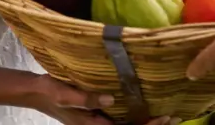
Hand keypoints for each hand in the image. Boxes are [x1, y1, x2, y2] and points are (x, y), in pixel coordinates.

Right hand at [28, 75, 179, 124]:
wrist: (39, 93)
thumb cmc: (51, 93)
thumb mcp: (65, 94)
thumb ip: (86, 98)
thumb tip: (110, 99)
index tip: (164, 118)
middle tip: (175, 116)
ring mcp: (102, 122)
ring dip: (148, 123)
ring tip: (169, 115)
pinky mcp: (101, 114)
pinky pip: (123, 119)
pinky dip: (138, 116)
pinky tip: (148, 107)